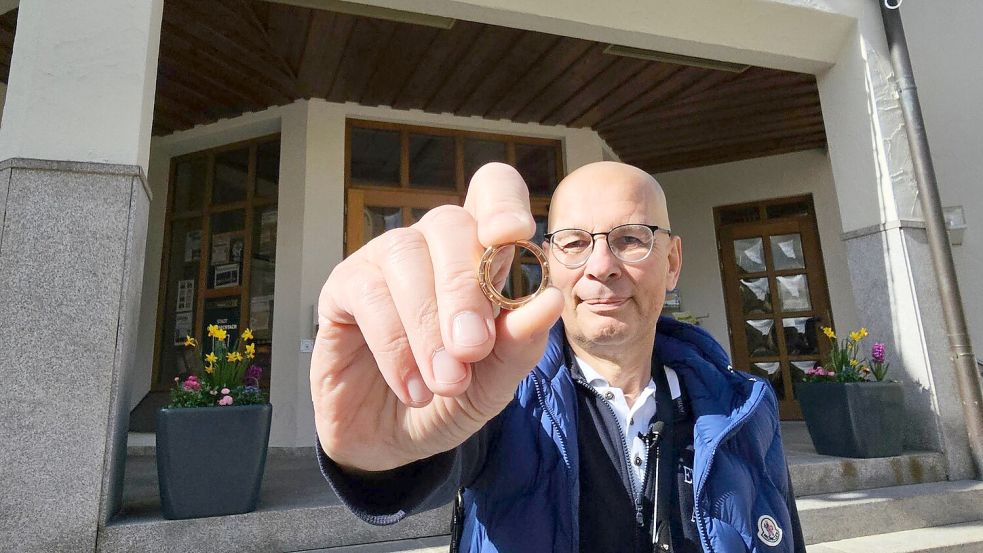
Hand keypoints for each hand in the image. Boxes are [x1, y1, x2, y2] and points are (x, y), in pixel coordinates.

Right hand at [311, 163, 564, 471]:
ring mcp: (383, 262)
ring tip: (445, 382)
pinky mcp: (342, 289)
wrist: (393, 445)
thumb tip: (549, 300)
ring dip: (428, 324)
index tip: (513, 236)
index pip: (492, 191)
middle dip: (465, 288)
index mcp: (479, 253)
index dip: (502, 202)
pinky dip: (395, 345)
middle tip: (472, 350)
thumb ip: (520, 344)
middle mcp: (430, 246)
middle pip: (449, 223)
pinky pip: (367, 294)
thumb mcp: (494, 382)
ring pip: (405, 255)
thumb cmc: (449, 399)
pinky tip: (413, 388)